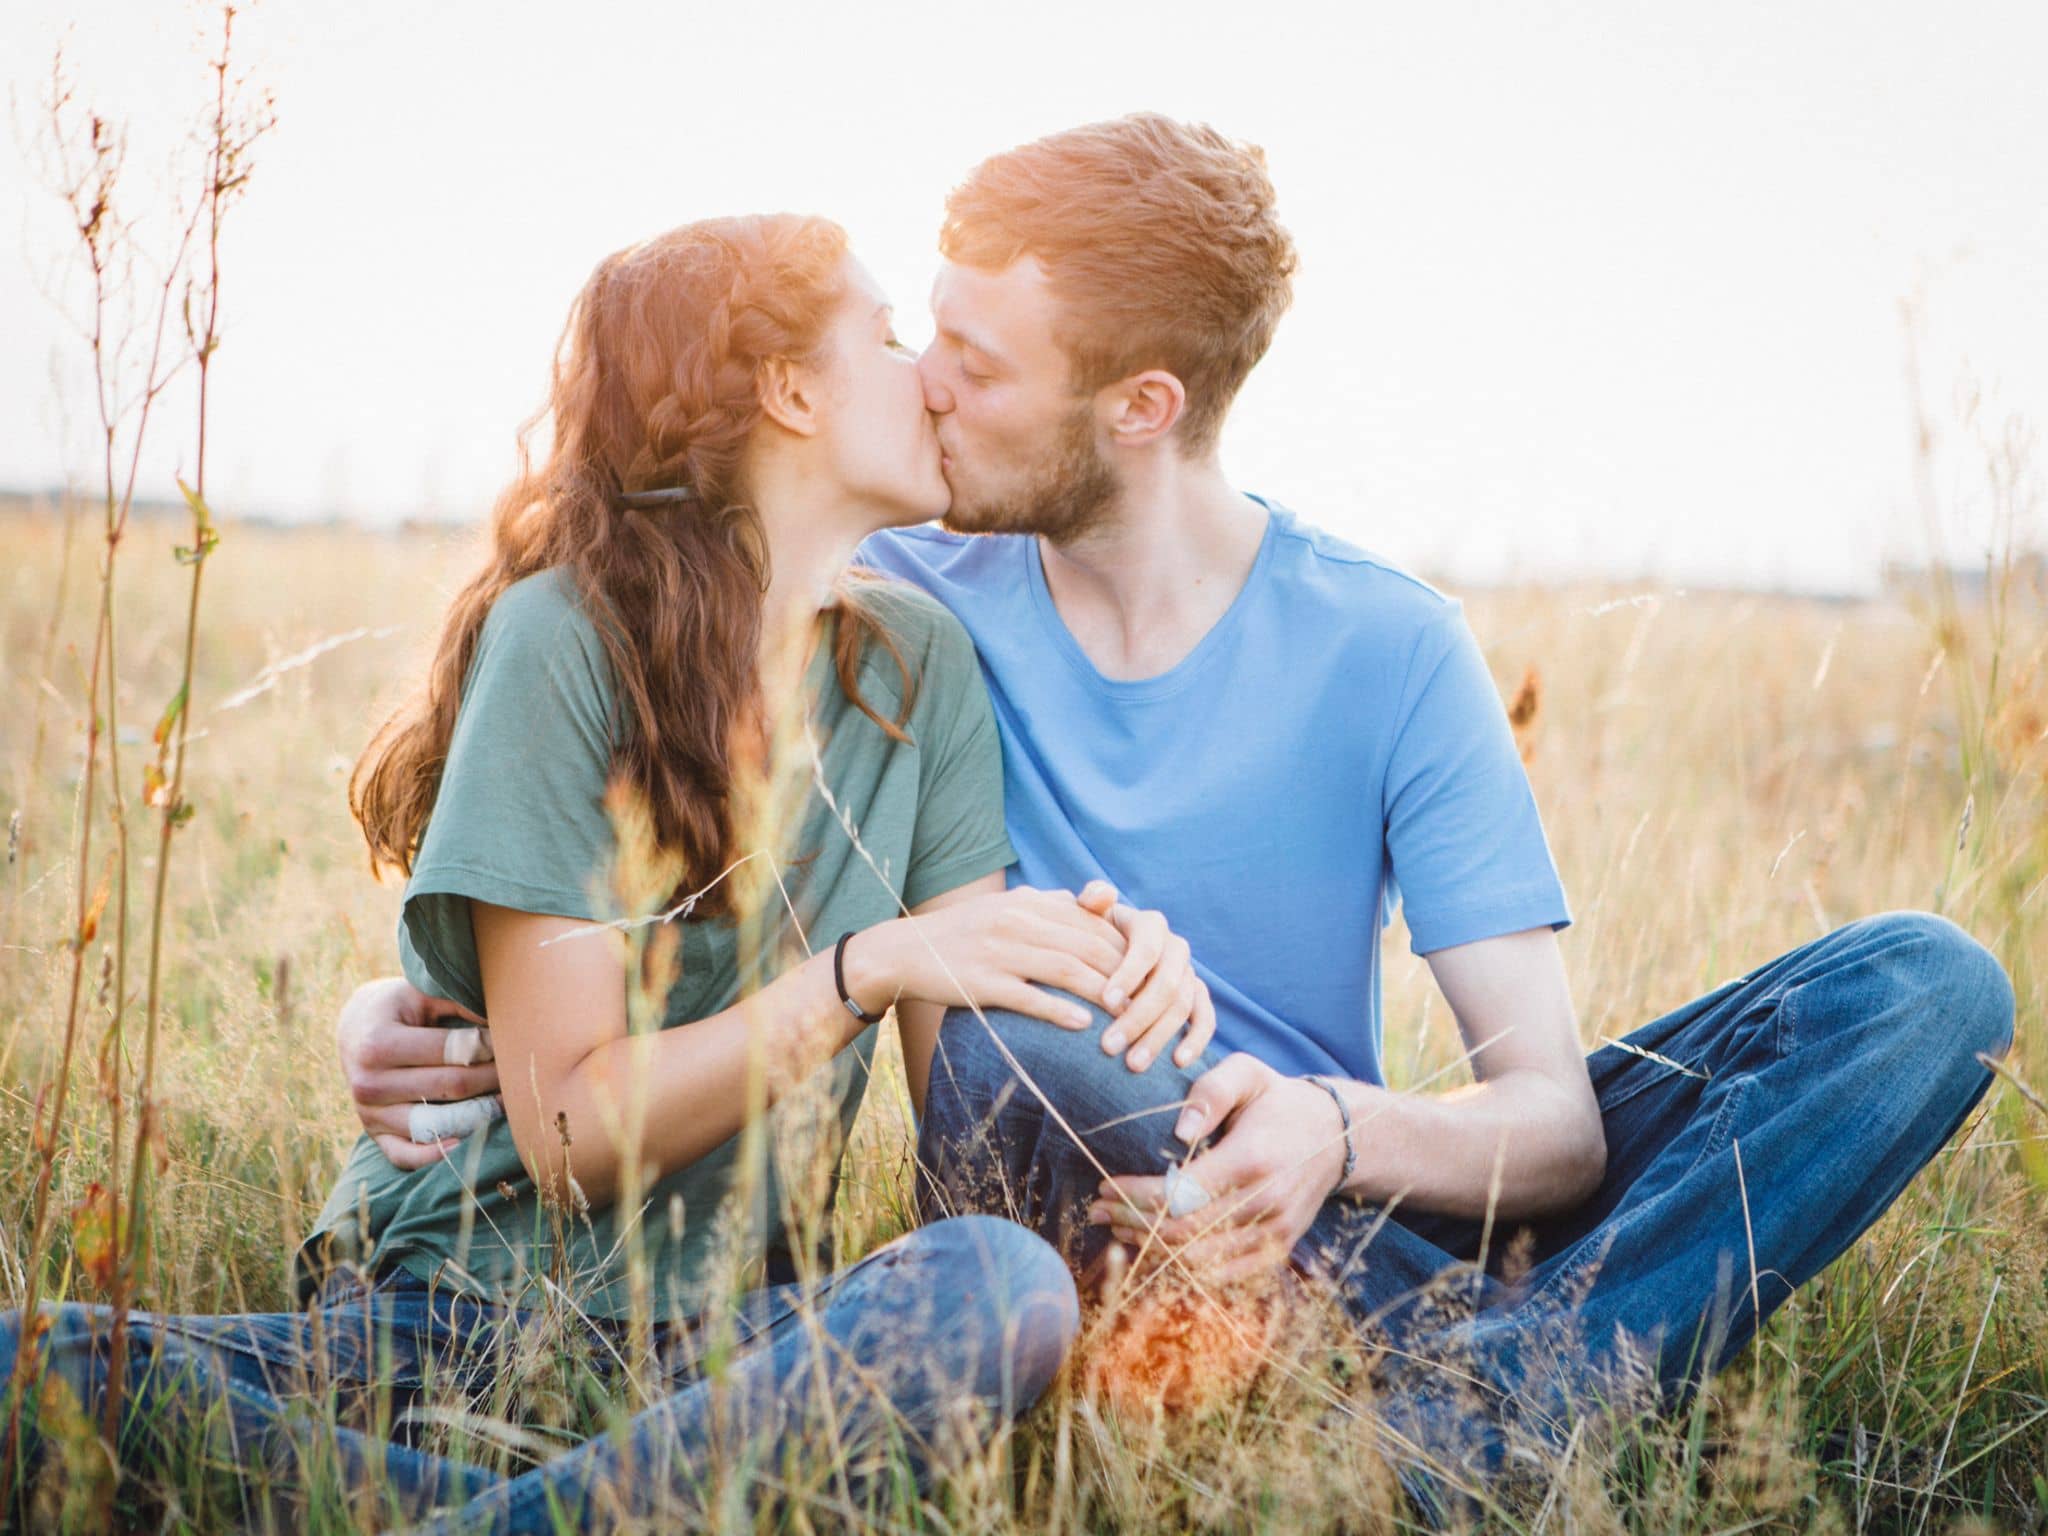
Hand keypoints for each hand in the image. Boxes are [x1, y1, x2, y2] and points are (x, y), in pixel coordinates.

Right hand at [337, 977, 499, 1169]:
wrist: (355, 1030)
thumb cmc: (399, 1008)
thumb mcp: (422, 993)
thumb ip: (459, 1003)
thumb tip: (505, 1017)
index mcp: (378, 1044)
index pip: (451, 1052)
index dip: (490, 1047)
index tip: (514, 1040)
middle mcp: (368, 1083)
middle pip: (450, 1088)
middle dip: (493, 1078)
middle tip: (521, 1070)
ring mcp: (369, 1114)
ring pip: (436, 1124)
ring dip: (478, 1114)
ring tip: (505, 1100)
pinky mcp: (374, 1135)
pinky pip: (406, 1156)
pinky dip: (436, 1155)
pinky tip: (465, 1142)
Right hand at [850, 886, 1125, 1031]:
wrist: (905, 951)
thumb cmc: (965, 932)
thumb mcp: (1008, 906)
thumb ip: (1052, 903)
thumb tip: (1097, 902)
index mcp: (1028, 902)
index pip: (1091, 924)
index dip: (1125, 949)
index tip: (1150, 972)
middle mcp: (1017, 922)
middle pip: (1086, 946)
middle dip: (1124, 973)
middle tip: (1152, 999)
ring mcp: (998, 952)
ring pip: (1064, 971)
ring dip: (1101, 994)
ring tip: (1129, 1015)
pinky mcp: (981, 983)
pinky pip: (1027, 998)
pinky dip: (1058, 1011)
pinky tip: (1083, 1025)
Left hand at [1078, 880, 1215, 1071]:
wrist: (1108, 955)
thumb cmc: (1091, 936)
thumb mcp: (1087, 916)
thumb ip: (1091, 902)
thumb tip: (1098, 896)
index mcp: (1150, 924)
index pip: (1146, 949)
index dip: (1129, 974)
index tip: (1105, 1001)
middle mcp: (1175, 947)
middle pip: (1166, 984)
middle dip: (1138, 1017)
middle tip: (1109, 1046)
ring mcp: (1189, 973)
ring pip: (1182, 1006)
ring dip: (1158, 1037)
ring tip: (1132, 1065)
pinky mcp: (1198, 997)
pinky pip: (1206, 1018)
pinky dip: (1196, 1041)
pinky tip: (1178, 1063)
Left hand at [1087, 1053, 1353, 1285]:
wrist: (1338, 1135)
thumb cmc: (1279, 1100)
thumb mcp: (1248, 1073)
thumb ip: (1211, 1090)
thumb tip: (1177, 1132)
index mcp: (1253, 1159)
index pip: (1180, 1192)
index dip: (1135, 1195)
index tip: (1103, 1185)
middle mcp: (1267, 1202)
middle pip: (1183, 1231)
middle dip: (1132, 1223)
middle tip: (1099, 1209)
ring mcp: (1275, 1232)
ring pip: (1198, 1260)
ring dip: (1150, 1248)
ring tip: (1118, 1228)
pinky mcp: (1278, 1249)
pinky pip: (1223, 1274)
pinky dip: (1182, 1266)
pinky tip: (1154, 1248)